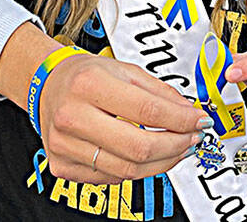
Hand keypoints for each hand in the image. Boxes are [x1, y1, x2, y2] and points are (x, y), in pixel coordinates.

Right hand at [39, 53, 208, 183]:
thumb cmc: (85, 76)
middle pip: (139, 147)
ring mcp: (65, 145)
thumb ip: (160, 92)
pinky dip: (136, 169)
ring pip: (128, 169)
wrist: (47, 85)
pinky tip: (146, 157)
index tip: (199, 121)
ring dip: (162, 162)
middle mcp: (73, 115)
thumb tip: (189, 114)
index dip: (181, 120)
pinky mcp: (63, 166)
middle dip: (176, 146)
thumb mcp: (125, 70)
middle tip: (191, 138)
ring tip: (176, 148)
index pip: (148, 110)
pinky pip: (111, 177)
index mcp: (88, 84)